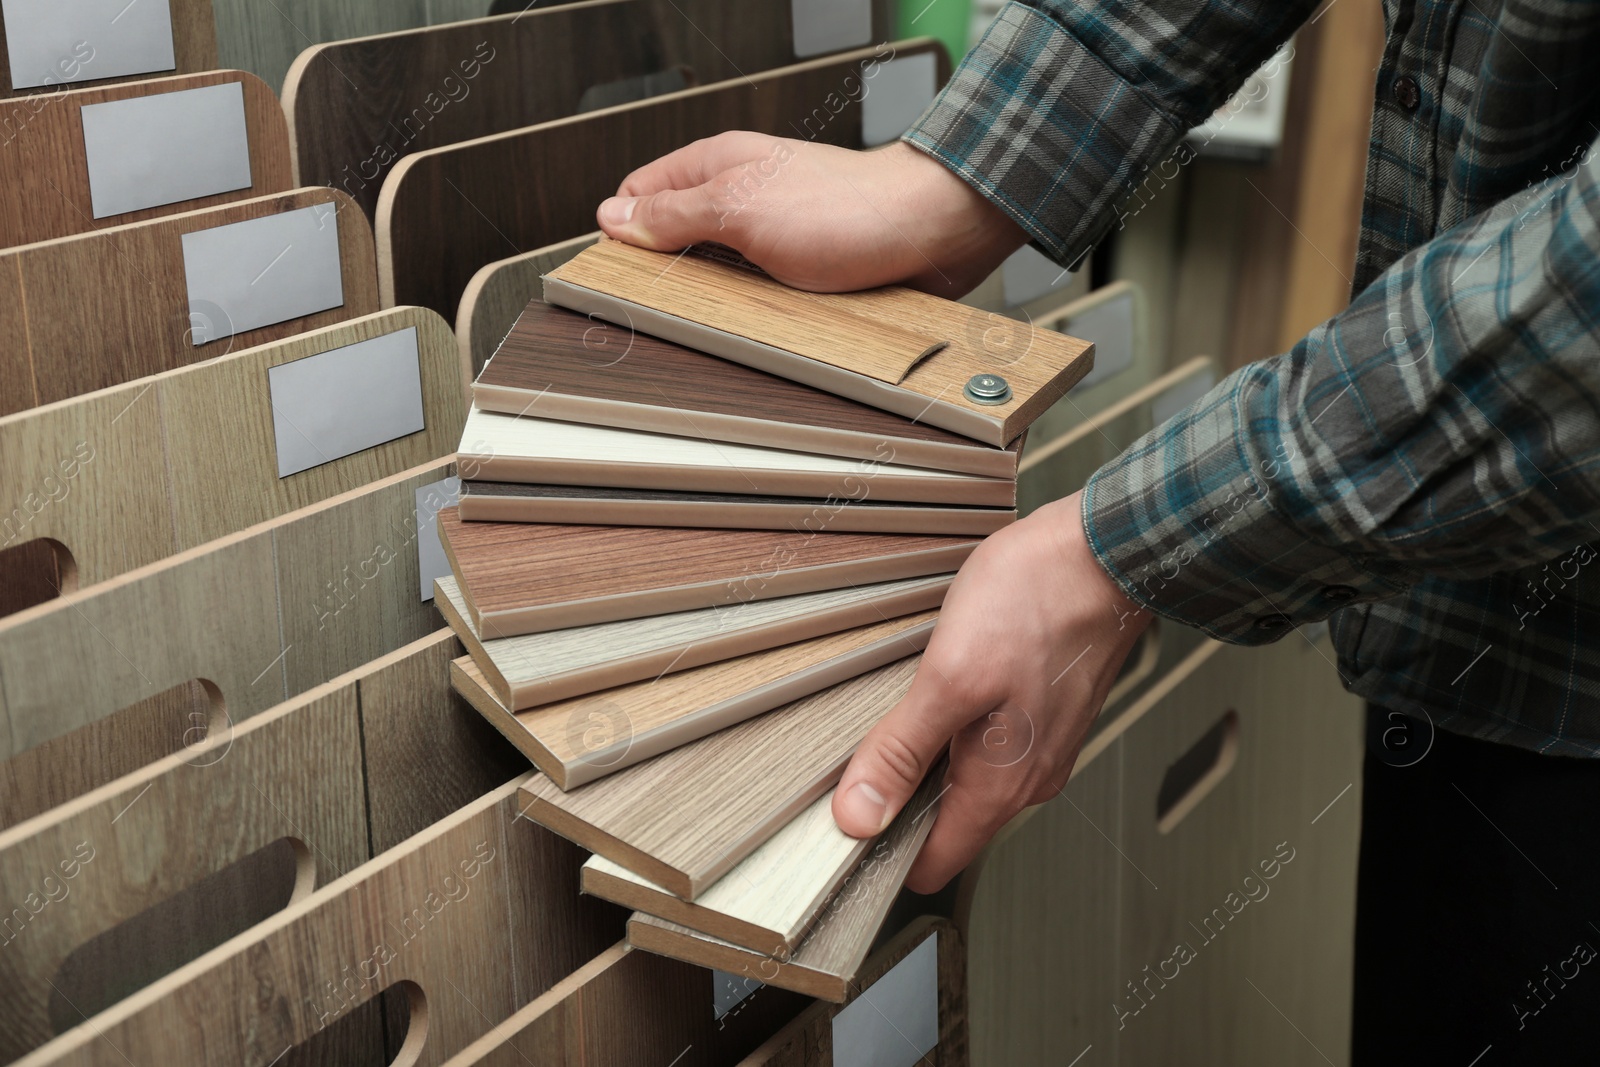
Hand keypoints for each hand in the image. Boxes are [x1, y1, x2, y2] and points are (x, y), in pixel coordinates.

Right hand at [596, 133, 1025, 297]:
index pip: (640, 197)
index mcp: (718, 167)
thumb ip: (675, 213)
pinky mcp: (803, 271)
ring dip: (716, 304)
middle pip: (677, 242)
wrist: (931, 233)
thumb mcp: (741, 208)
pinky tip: (758, 330)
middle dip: (669, 278)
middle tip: (663, 312)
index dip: (621, 235)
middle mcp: (743, 197)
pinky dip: (757, 318)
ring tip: (715, 323)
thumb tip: (615, 218)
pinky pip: (762, 300)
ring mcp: (772, 236)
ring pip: (719, 277)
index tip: (610, 276)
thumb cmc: (852, 209)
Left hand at [831, 490, 1151, 892]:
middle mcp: (1026, 777)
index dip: (881, 853)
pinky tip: (939, 687)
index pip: (934, 862)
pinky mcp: (1042, 712)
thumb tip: (860, 816)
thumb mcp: (950, 676)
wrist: (1106, 553)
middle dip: (898, 801)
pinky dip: (954, 728)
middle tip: (854, 756)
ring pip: (965, 780)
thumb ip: (904, 750)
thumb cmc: (1037, 603)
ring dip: (925, 758)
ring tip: (897, 712)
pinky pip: (986, 744)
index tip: (840, 825)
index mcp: (1001, 785)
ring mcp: (1039, 745)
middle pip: (947, 823)